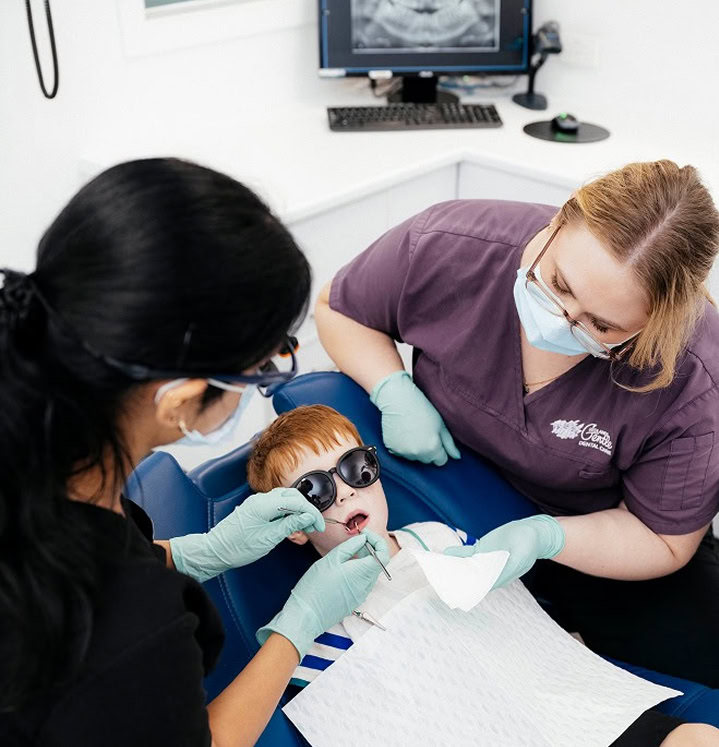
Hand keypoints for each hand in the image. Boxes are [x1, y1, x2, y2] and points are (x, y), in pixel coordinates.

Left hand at [169, 487, 324, 582]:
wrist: (214, 551)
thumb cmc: (237, 547)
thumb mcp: (268, 539)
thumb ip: (290, 525)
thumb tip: (307, 517)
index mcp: (264, 504)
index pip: (296, 502)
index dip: (311, 513)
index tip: (319, 525)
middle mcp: (260, 499)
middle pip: (292, 496)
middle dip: (306, 510)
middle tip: (314, 527)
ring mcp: (257, 502)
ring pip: (285, 499)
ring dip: (297, 511)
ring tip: (304, 527)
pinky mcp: (255, 508)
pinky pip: (276, 505)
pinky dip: (287, 513)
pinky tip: (290, 525)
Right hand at [257, 530, 389, 657]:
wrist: (306, 616)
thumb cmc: (315, 587)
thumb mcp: (331, 559)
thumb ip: (350, 547)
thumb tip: (362, 539)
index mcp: (362, 574)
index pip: (383, 555)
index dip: (377, 541)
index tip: (364, 535)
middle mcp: (366, 586)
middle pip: (377, 563)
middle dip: (369, 549)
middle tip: (353, 542)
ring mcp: (361, 596)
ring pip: (369, 573)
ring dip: (363, 560)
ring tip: (345, 555)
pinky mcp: (354, 602)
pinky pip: (362, 583)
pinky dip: (358, 571)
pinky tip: (342, 569)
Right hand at [370, 370, 460, 465]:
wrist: (398, 399)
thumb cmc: (422, 408)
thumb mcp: (441, 424)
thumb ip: (449, 444)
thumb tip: (457, 457)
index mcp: (433, 448)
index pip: (441, 461)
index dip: (440, 450)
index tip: (435, 438)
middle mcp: (418, 454)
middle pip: (427, 460)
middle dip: (427, 450)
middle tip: (423, 433)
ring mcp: (403, 452)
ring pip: (413, 457)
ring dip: (414, 449)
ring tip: (412, 431)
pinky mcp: (391, 449)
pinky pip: (400, 453)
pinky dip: (402, 446)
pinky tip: (402, 432)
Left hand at [445, 515, 564, 588]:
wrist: (531, 533)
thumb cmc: (527, 547)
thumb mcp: (517, 560)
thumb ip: (501, 571)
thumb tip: (486, 582)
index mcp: (498, 578)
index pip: (478, 587)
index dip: (464, 589)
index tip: (451, 591)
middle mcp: (489, 571)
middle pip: (468, 577)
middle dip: (455, 579)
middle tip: (439, 580)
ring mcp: (484, 560)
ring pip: (465, 565)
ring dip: (453, 566)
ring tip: (439, 567)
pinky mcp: (482, 550)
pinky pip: (467, 553)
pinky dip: (457, 553)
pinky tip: (447, 552)